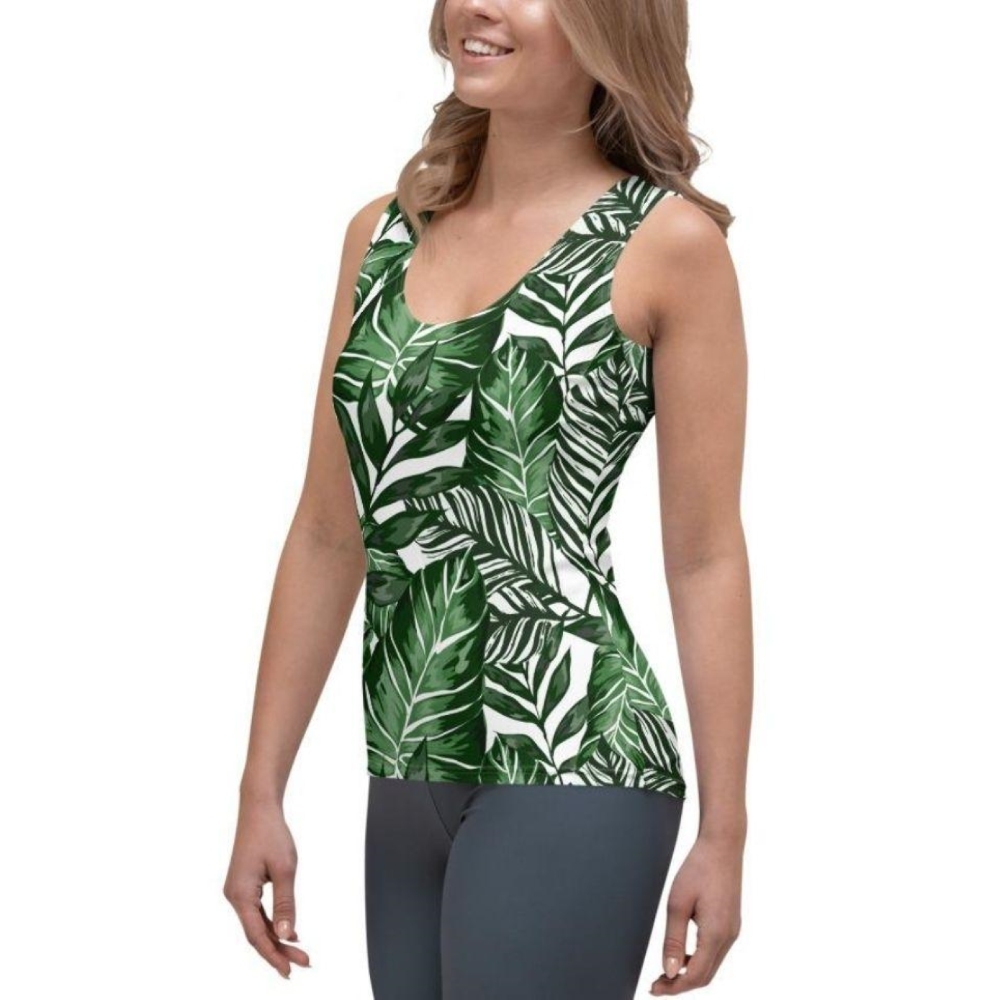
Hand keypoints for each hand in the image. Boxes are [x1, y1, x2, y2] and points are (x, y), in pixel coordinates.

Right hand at [223, 795, 310, 977]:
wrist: (259, 808)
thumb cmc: (272, 834)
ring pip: (257, 924)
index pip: (256, 935)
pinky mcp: (244, 885)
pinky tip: (287, 932)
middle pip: (256, 933)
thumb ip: (285, 904)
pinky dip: (271, 924)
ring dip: (276, 938)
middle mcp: (234, 896)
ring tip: (299, 953)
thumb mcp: (284, 869)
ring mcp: (238, 891)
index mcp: (240, 894)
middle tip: (305, 963)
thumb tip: (286, 936)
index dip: (273, 955)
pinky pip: (257, 912)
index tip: (291, 970)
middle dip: (279, 950)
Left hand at [649, 833, 742, 993]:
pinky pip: (715, 952)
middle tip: (656, 984)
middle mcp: (729, 937)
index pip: (696, 975)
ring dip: (689, 973)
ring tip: (665, 972)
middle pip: (705, 975)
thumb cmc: (698, 868)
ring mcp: (732, 931)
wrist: (723, 845)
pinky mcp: (731, 924)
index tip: (654, 988)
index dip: (674, 987)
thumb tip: (668, 972)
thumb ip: (673, 940)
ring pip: (711, 965)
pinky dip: (698, 960)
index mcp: (716, 933)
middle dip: (680, 984)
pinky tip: (681, 955)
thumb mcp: (678, 903)